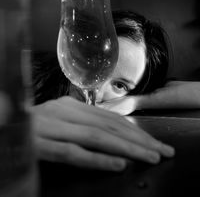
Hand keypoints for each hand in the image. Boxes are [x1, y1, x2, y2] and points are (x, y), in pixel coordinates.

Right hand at [29, 96, 174, 170]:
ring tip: (151, 157)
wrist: (6, 123)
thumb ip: (83, 123)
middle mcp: (63, 112)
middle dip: (139, 139)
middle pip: (108, 126)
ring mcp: (52, 127)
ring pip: (96, 137)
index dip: (135, 130)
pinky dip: (97, 159)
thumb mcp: (61, 120)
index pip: (109, 118)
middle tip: (163, 151)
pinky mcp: (40, 145)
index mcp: (70, 106)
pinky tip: (119, 164)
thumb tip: (111, 131)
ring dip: (127, 148)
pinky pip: (73, 152)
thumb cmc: (35, 127)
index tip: (155, 141)